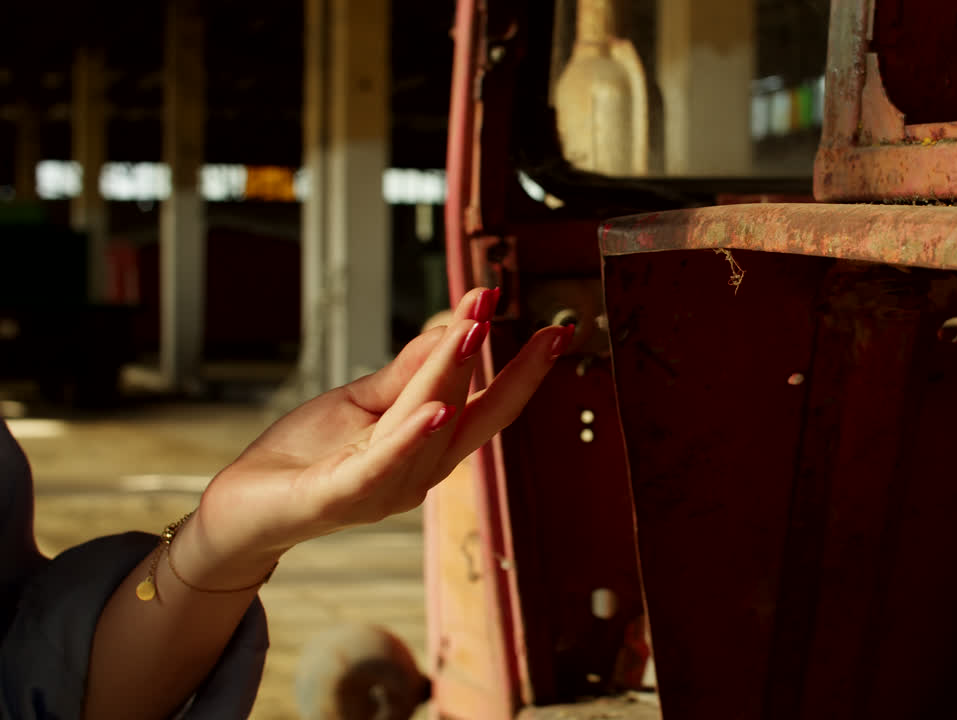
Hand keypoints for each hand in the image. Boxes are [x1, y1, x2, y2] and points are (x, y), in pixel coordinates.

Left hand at [173, 287, 570, 588]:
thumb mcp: (364, 400)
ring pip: (428, 427)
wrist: (243, 507)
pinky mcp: (341, 495)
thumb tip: (458, 327)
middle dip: (504, 368)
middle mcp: (420, 474)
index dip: (523, 371)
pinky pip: (383, 465)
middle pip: (470, 414)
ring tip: (472, 331)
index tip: (556, 331)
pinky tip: (436, 411)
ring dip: (452, 378)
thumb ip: (410, 370)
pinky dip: (411, 438)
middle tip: (522, 318)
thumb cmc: (306, 455)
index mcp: (430, 449)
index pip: (487, 406)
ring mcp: (384, 488)